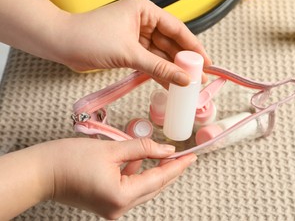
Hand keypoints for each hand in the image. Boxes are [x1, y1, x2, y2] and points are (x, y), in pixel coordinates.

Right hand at [42, 138, 195, 218]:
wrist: (40, 172)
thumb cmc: (69, 160)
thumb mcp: (112, 149)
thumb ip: (142, 148)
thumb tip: (166, 150)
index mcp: (121, 196)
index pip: (159, 180)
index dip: (177, 167)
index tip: (192, 157)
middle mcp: (118, 207)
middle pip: (153, 187)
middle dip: (170, 170)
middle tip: (185, 156)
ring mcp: (111, 208)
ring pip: (143, 188)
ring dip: (154, 172)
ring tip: (167, 155)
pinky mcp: (105, 203)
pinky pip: (129, 189)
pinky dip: (137, 174)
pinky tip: (141, 160)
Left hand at [57, 0, 211, 85]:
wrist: (61, 44)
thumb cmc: (89, 37)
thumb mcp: (129, 53)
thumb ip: (159, 67)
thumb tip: (183, 78)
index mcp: (144, 11)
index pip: (177, 29)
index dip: (193, 47)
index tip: (205, 62)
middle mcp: (142, 22)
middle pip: (170, 43)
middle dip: (184, 61)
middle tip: (198, 77)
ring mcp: (136, 37)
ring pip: (160, 54)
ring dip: (172, 69)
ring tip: (186, 85)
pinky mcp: (129, 50)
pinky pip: (149, 62)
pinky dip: (158, 73)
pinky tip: (169, 84)